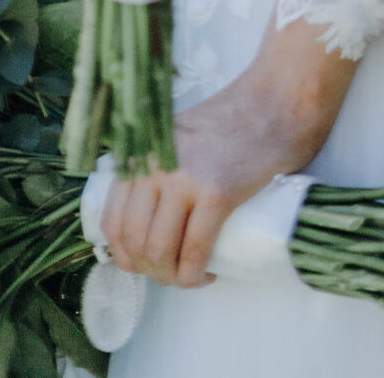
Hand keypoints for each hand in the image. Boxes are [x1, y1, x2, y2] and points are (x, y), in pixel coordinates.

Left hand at [100, 25, 354, 286]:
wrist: (271, 106)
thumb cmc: (226, 128)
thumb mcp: (172, 139)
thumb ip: (152, 167)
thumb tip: (137, 224)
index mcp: (140, 153)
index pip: (112, 222)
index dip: (125, 256)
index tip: (146, 265)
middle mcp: (153, 164)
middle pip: (134, 242)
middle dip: (151, 271)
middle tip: (173, 274)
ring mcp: (183, 177)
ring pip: (159, 251)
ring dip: (172, 278)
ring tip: (191, 275)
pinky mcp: (217, 191)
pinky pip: (194, 251)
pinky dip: (195, 276)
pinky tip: (207, 275)